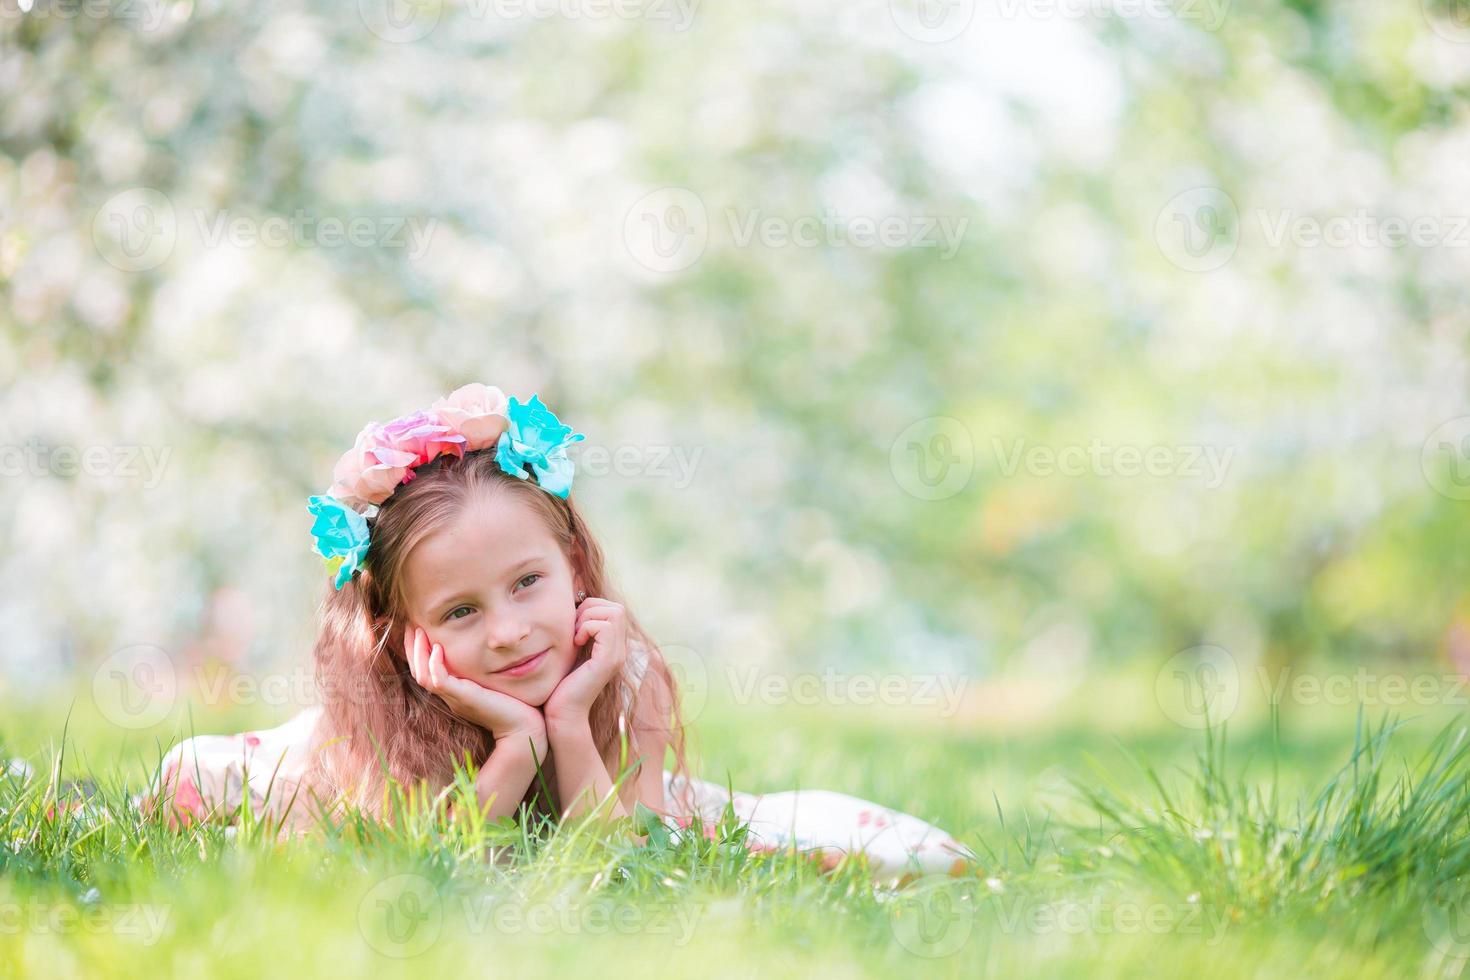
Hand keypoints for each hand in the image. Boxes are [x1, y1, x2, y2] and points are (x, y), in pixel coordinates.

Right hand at [404, 623, 545, 751]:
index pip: (426, 670)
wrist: (522, 729)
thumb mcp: (494, 683)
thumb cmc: (514, 706)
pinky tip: (438, 647)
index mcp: (454, 692)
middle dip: (412, 647)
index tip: (417, 628)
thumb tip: (490, 649)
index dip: (418, 650)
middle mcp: (450, 696)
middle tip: (408, 625)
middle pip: (419, 671)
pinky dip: (435, 664)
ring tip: (418, 631)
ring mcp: (454, 698)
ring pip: (423, 675)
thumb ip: (485, 671)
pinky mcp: (463, 698)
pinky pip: (439, 681)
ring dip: (418, 652)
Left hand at [544, 597, 629, 727]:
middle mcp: (620, 650)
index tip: (574, 627)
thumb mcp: (571, 651)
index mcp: (612, 647)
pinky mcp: (608, 661)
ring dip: (588, 618)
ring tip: (575, 636)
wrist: (563, 714)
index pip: (613, 610)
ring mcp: (617, 655)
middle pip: (617, 608)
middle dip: (591, 609)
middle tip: (574, 629)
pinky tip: (576, 643)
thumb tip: (575, 606)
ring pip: (614, 613)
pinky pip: (605, 626)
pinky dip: (587, 627)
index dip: (592, 609)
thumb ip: (579, 633)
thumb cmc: (560, 685)